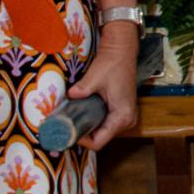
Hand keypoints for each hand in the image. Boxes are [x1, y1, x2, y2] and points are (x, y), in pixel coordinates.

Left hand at [67, 22, 141, 151]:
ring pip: (103, 132)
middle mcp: (127, 120)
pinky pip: (106, 124)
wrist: (122, 51)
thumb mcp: (94, 78)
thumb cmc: (112, 63)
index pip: (99, 142)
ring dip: (88, 128)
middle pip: (101, 139)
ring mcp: (126, 117)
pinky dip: (94, 122)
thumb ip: (81, 91)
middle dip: (83, 134)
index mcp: (122, 116)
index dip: (81, 141)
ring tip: (73, 119)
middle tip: (66, 125)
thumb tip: (67, 98)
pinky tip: (83, 114)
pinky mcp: (122, 111)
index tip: (68, 131)